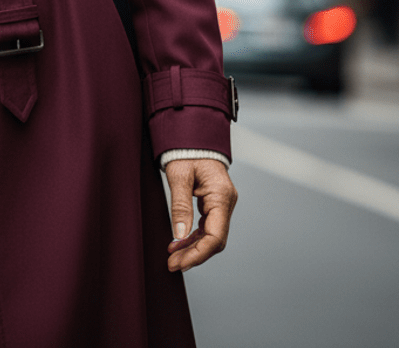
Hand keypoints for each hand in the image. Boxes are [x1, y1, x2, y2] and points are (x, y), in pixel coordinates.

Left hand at [164, 158, 236, 272]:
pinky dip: (194, 237)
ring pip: (211, 235)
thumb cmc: (186, 150)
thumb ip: (180, 205)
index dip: (198, 253)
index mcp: (221, 196)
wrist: (192, 134)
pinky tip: (179, 243)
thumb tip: (179, 236)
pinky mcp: (214, 203)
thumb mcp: (179, 175)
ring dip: (193, 248)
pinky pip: (207, 226)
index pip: (215, 236)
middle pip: (214, 240)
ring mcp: (222, 203)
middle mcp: (226, 202)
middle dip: (194, 254)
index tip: (179, 263)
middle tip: (172, 264)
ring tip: (173, 257)